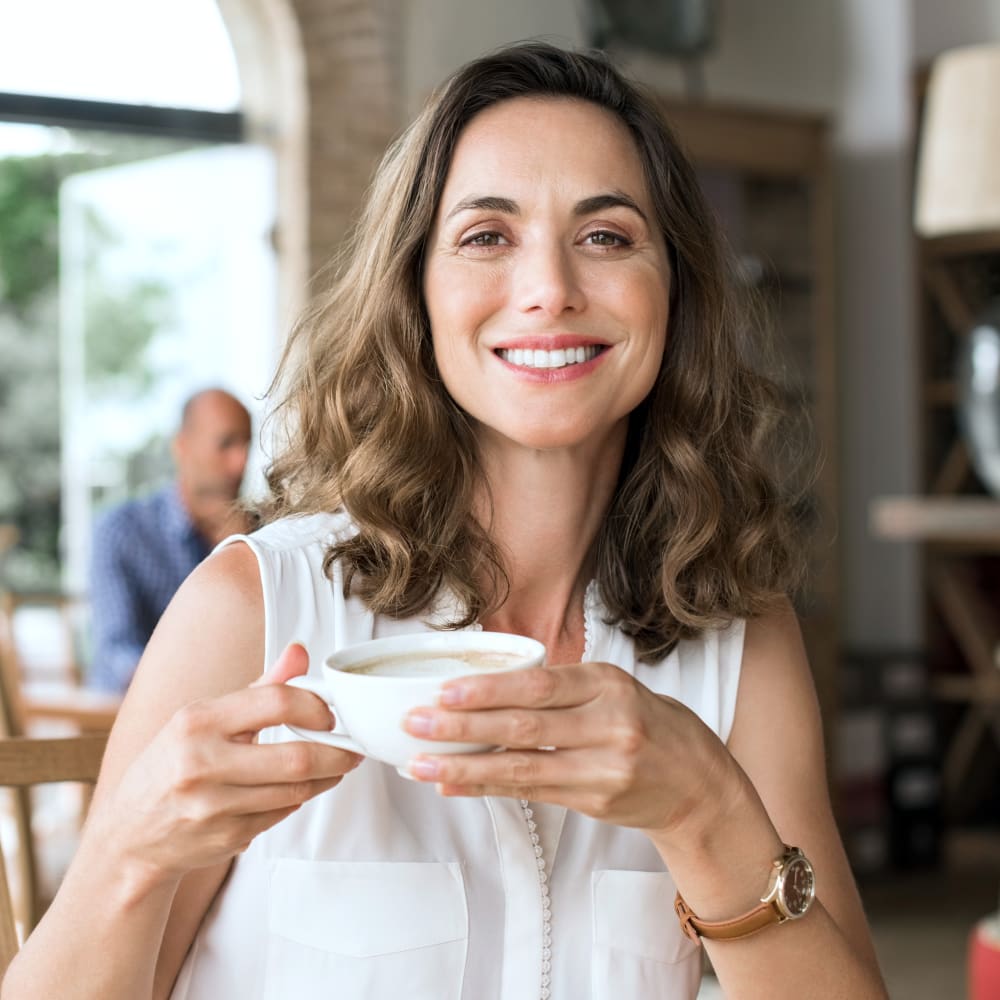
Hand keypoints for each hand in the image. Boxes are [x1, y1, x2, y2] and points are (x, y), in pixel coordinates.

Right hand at [90, 644, 361, 885]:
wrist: (129, 835)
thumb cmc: (173, 763)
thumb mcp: (204, 717)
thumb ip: (260, 687)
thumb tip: (301, 652)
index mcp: (197, 721)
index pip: (276, 702)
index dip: (316, 706)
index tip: (330, 714)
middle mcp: (201, 764)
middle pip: (296, 757)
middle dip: (337, 753)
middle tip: (353, 748)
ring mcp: (213, 807)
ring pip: (295, 791)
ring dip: (325, 778)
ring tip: (336, 765)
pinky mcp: (226, 838)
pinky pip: (281, 814)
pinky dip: (298, 799)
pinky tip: (298, 788)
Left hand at [403, 662, 737, 835]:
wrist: (701, 785)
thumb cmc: (652, 726)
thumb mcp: (616, 689)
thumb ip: (563, 688)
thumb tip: (487, 689)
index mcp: (608, 684)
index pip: (540, 686)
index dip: (489, 690)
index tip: (445, 690)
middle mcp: (609, 725)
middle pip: (524, 726)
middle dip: (463, 725)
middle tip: (415, 723)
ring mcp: (603, 769)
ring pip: (521, 766)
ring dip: (464, 766)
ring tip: (421, 764)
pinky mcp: (595, 802)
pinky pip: (531, 793)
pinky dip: (488, 788)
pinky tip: (454, 786)